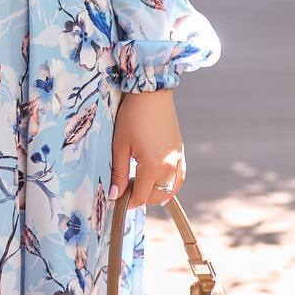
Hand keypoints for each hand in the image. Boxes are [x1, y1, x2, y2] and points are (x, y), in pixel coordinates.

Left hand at [108, 89, 185, 207]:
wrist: (152, 93)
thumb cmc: (132, 116)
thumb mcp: (120, 145)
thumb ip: (118, 173)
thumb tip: (114, 195)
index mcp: (154, 166)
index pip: (141, 196)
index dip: (128, 201)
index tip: (117, 199)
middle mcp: (170, 166)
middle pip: (156, 195)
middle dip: (141, 197)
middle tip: (125, 189)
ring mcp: (178, 159)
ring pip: (170, 189)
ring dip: (156, 193)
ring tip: (140, 188)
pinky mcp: (180, 151)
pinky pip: (179, 177)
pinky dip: (170, 185)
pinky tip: (160, 183)